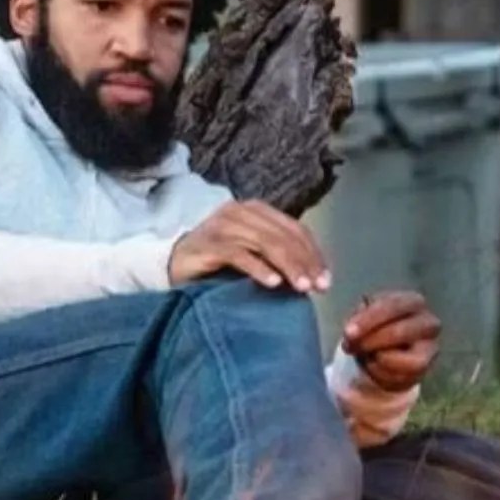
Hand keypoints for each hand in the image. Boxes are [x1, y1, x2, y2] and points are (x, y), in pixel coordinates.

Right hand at [167, 200, 331, 292]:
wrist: (173, 264)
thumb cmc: (217, 263)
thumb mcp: (253, 254)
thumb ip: (278, 256)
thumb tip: (314, 277)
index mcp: (257, 211)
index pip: (295, 229)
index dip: (314, 254)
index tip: (326, 280)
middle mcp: (241, 211)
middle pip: (283, 236)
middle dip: (305, 262)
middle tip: (318, 287)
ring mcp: (223, 225)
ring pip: (266, 243)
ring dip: (288, 266)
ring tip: (301, 288)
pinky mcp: (208, 243)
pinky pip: (239, 254)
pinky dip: (258, 268)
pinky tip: (272, 283)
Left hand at [342, 290, 439, 393]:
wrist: (382, 351)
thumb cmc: (373, 327)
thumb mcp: (363, 318)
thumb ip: (358, 321)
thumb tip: (353, 330)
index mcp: (412, 302)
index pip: (393, 306)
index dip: (369, 320)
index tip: (348, 332)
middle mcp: (429, 322)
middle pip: (401, 332)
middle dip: (373, 341)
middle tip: (351, 347)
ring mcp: (431, 347)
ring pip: (411, 360)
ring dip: (380, 360)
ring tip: (365, 356)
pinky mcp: (425, 368)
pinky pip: (405, 377)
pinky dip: (383, 374)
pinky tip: (372, 366)